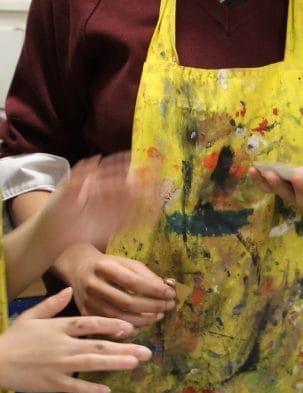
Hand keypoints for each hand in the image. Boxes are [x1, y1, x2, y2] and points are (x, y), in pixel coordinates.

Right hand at [0, 288, 151, 392]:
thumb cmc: (13, 338)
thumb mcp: (31, 316)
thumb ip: (52, 304)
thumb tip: (70, 290)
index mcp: (59, 327)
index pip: (90, 323)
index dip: (111, 324)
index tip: (130, 327)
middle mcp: (62, 345)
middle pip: (98, 345)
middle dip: (124, 348)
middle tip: (146, 351)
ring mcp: (58, 365)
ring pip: (91, 364)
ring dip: (114, 363)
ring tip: (134, 363)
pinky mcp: (51, 382)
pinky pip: (74, 386)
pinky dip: (90, 389)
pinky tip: (106, 390)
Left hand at [34, 153, 160, 256]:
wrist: (50, 235)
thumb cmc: (54, 210)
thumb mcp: (64, 189)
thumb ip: (80, 174)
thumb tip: (96, 158)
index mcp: (96, 183)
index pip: (115, 170)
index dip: (128, 164)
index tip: (142, 157)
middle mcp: (106, 195)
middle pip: (128, 184)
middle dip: (143, 179)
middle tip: (159, 173)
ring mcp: (110, 210)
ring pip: (132, 202)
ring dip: (147, 197)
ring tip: (161, 193)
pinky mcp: (112, 225)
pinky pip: (130, 221)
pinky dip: (143, 218)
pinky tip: (154, 215)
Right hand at [60, 245, 175, 327]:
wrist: (78, 268)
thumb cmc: (109, 265)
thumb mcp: (127, 263)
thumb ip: (146, 275)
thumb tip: (166, 290)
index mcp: (104, 268)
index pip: (134, 282)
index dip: (155, 290)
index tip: (172, 294)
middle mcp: (94, 286)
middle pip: (128, 302)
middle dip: (153, 306)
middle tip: (169, 306)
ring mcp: (88, 302)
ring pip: (120, 318)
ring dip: (144, 320)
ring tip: (160, 315)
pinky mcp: (86, 314)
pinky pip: (111, 326)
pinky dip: (130, 327)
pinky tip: (143, 324)